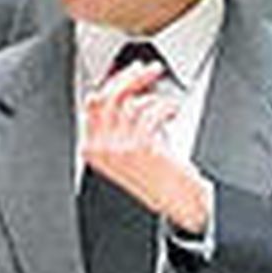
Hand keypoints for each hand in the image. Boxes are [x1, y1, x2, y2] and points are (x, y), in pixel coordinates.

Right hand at [82, 60, 210, 232]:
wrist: (179, 202)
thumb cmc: (160, 176)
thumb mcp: (131, 147)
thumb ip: (123, 121)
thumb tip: (130, 87)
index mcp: (92, 148)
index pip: (94, 103)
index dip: (114, 81)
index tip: (131, 71)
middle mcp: (101, 149)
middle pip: (109, 96)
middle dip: (132, 77)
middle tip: (151, 70)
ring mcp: (119, 148)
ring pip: (131, 102)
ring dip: (155, 95)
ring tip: (168, 103)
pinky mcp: (141, 147)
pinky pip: (151, 111)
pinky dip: (165, 106)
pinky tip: (172, 111)